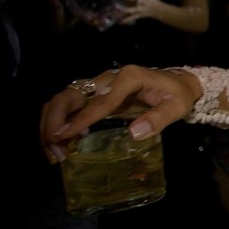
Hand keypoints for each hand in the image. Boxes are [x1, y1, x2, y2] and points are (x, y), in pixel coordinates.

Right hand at [39, 65, 198, 163]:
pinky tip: (62, 143)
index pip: (99, 101)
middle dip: (55, 121)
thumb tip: (134, 133)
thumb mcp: (177, 107)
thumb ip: (159, 118)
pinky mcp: (95, 94)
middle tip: (54, 149)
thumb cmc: (177, 95)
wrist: (177, 83)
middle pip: (69, 95)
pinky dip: (59, 122)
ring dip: (51, 123)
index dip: (80, 119)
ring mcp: (99, 85)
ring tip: (54, 151)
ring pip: (64, 99)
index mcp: (128, 78)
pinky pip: (70, 106)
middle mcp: (108, 78)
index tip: (63, 137)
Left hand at [113, 0, 162, 23]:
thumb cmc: (151, 1)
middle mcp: (142, 1)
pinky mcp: (139, 15)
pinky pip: (131, 18)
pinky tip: (119, 22)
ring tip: (116, 8)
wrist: (159, 10)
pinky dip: (125, 20)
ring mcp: (140, 9)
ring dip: (123, 9)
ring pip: (131, 10)